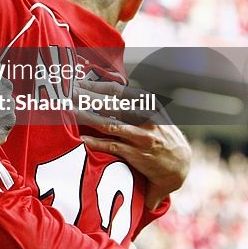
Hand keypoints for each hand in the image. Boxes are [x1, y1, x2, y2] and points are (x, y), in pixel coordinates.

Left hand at [75, 80, 190, 208]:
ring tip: (69, 111)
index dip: (95, 86)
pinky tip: (82, 138)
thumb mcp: (153, 113)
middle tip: (67, 93)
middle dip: (87, 98)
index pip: (117, 90)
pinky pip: (113, 146)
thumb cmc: (160, 135)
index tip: (76, 82)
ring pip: (109, 124)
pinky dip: (97, 142)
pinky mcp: (138, 154)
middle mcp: (146, 118)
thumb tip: (105, 87)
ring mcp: (141, 137)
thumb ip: (132, 102)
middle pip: (110, 105)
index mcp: (148, 104)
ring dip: (87, 117)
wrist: (180, 165)